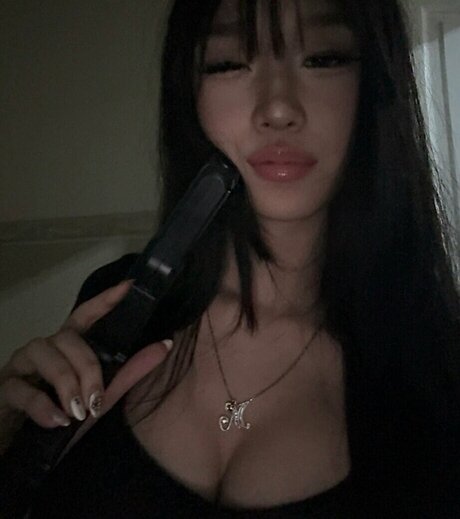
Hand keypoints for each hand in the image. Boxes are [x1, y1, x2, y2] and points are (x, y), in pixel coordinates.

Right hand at [0, 281, 172, 432]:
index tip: (128, 287)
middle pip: (67, 336)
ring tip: (79, 411)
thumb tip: (165, 345)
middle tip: (98, 398)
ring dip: (65, 382)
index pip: (86, 315)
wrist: (25, 450)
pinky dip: (41, 405)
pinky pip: (20, 388)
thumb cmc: (65, 417)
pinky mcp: (4, 387)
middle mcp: (46, 348)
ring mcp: (21, 365)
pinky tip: (58, 420)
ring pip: (43, 353)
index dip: (105, 300)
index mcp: (69, 347)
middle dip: (86, 366)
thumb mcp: (101, 397)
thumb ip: (130, 372)